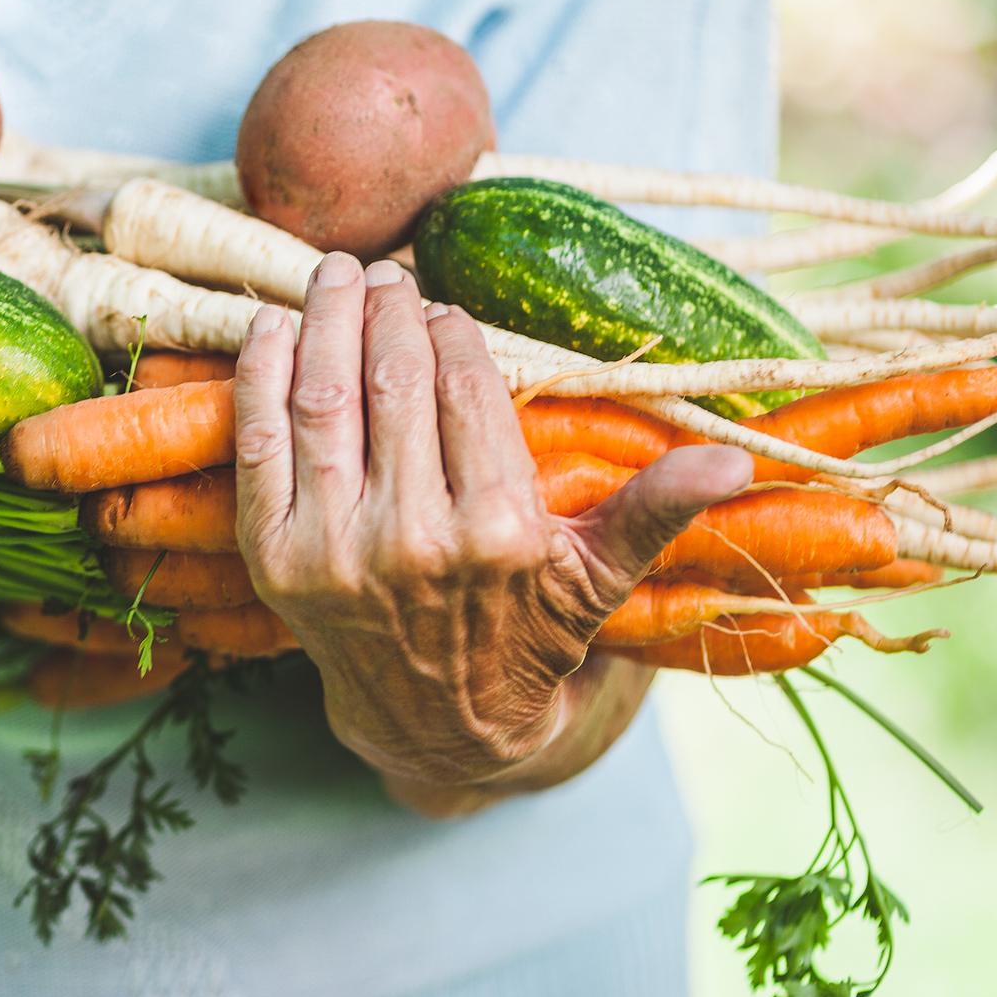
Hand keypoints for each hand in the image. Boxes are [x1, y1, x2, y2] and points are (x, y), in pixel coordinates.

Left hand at [234, 253, 754, 816]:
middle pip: (393, 384)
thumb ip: (655, 508)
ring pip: (325, 402)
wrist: (432, 722)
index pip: (466, 391)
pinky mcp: (274, 561)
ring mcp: (333, 551)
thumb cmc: (526, 633)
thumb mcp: (597, 577)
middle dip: (386, 313)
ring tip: (333, 278)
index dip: (451, 331)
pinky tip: (271, 326)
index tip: (443, 304)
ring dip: (324, 324)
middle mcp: (411, 540)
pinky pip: (259, 446)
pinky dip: (260, 377)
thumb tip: (737, 459)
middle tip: (384, 274)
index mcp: (499, 531)